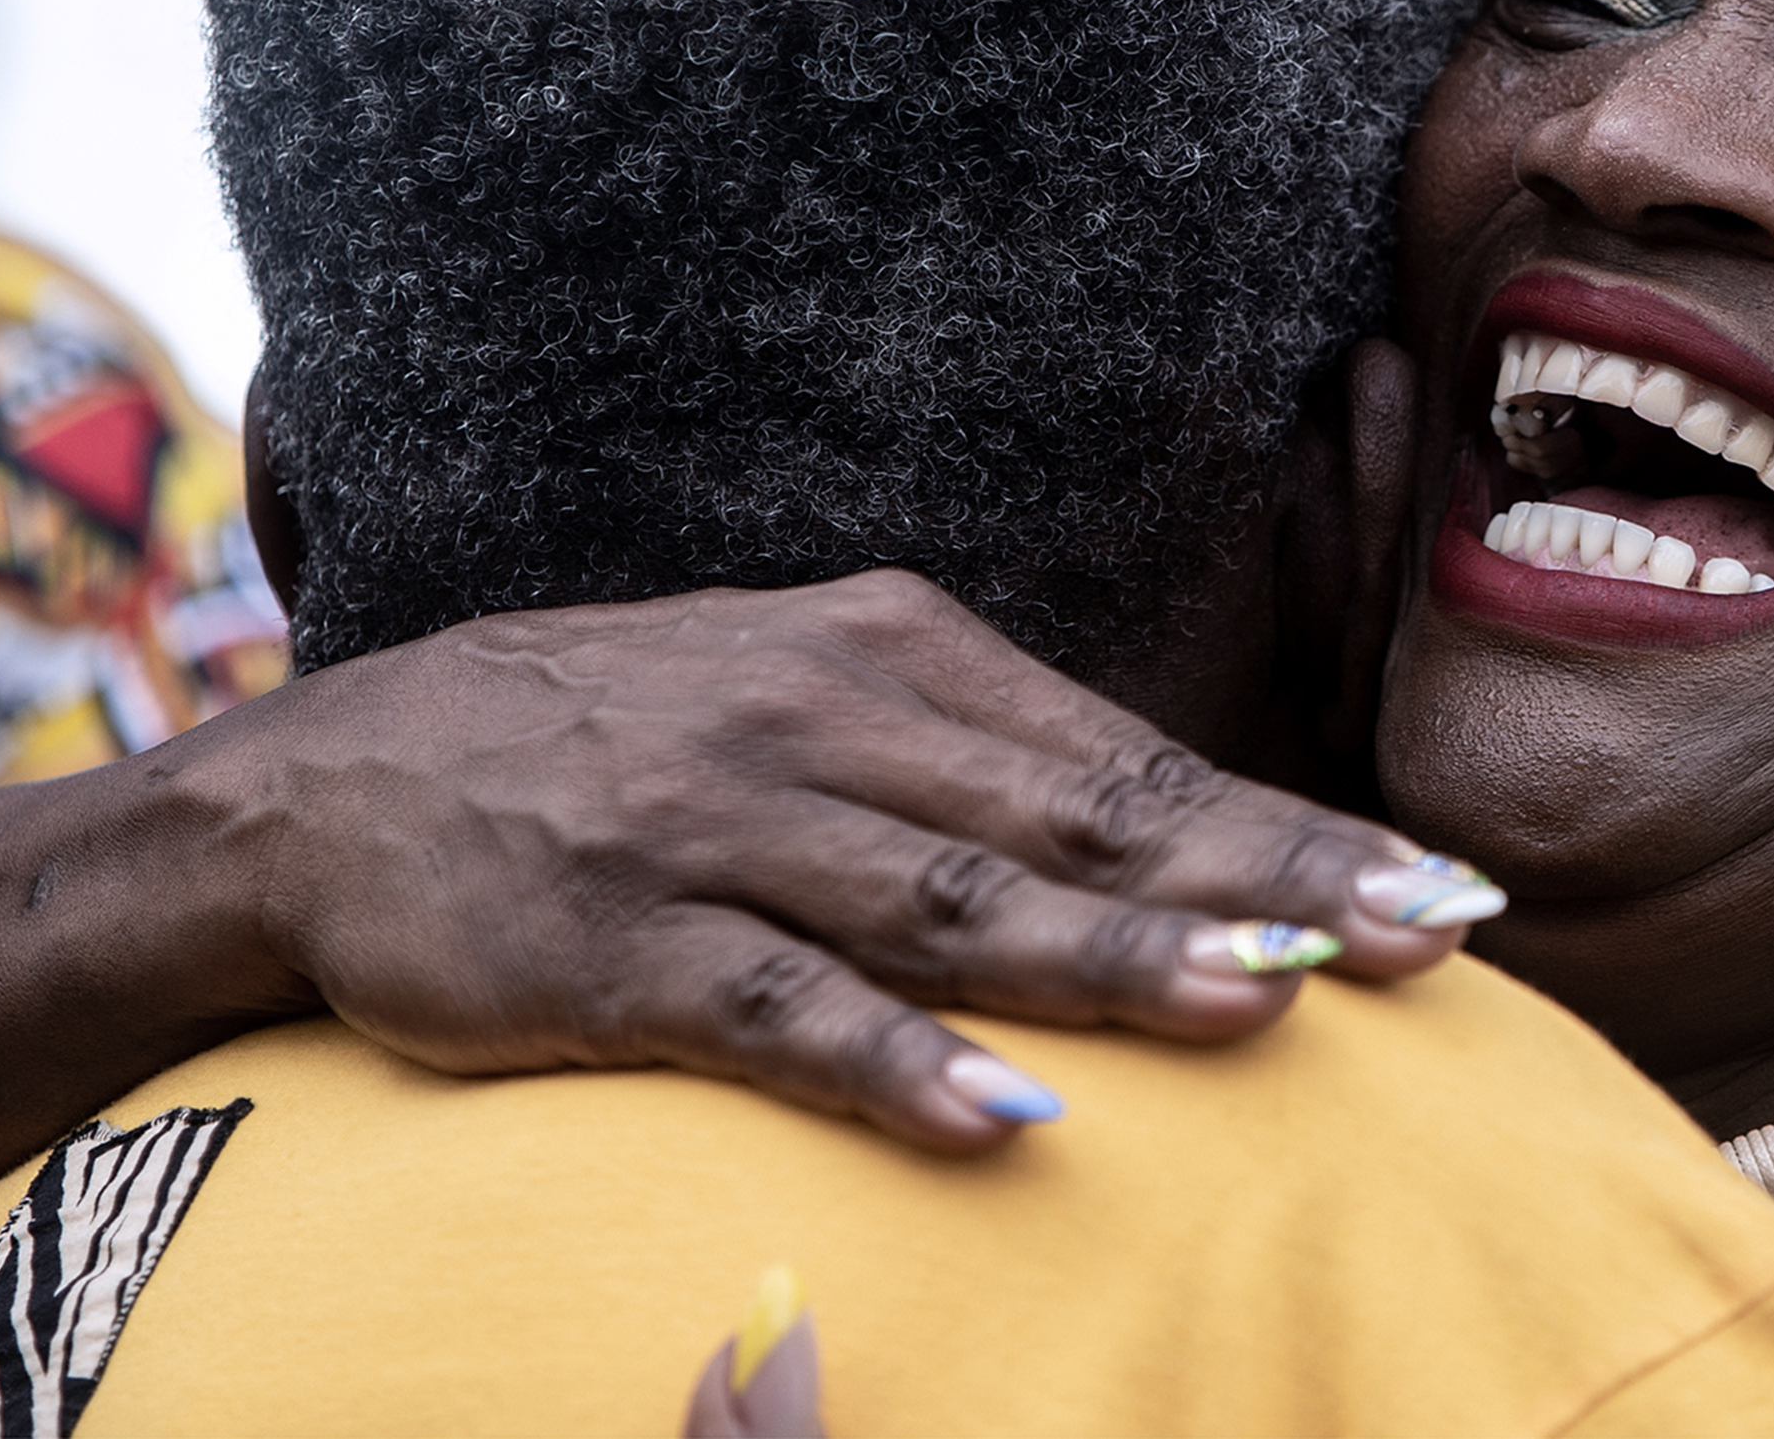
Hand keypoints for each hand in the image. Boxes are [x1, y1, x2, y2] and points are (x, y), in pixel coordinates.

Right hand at [170, 568, 1501, 1151]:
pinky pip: (780, 1010)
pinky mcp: (618, 946)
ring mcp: (721, 831)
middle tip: (1413, 941)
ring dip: (1115, 957)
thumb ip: (982, 763)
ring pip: (955, 903)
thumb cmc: (629, 741)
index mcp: (894, 652)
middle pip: (1084, 817)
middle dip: (1260, 882)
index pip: (1132, 758)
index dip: (1289, 829)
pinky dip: (897, 1064)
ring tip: (1260, 1005)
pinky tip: (1006, 1121)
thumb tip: (1185, 838)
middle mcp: (828, 724)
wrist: (341, 775)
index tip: (1432, 892)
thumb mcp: (813, 702)